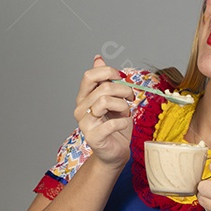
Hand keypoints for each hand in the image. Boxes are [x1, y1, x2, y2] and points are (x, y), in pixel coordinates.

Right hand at [73, 55, 135, 169]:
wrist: (115, 152)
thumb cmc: (115, 125)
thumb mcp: (112, 99)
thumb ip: (105, 81)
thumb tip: (97, 58)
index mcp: (84, 97)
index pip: (88, 76)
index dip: (107, 72)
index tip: (120, 77)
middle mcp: (80, 109)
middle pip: (103, 88)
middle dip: (123, 90)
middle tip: (130, 97)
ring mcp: (85, 123)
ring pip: (105, 101)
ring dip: (123, 105)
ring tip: (125, 112)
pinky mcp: (93, 137)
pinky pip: (113, 123)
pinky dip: (124, 121)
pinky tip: (124, 124)